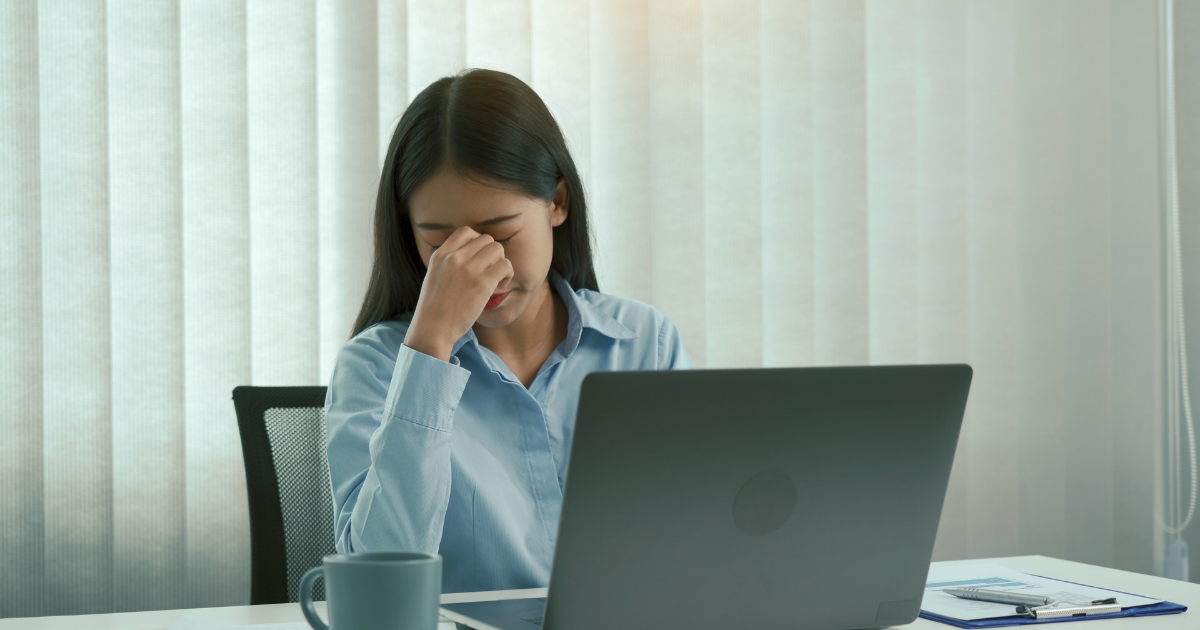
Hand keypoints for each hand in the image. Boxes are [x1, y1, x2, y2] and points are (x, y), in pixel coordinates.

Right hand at [404, 226, 513, 361]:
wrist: (432, 329)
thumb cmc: (434, 309)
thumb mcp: (434, 277)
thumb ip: (448, 264)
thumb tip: (469, 258)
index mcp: (440, 255)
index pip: (465, 231)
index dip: (477, 242)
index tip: (479, 258)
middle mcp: (455, 257)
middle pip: (486, 239)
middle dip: (492, 254)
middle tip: (490, 272)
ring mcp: (469, 269)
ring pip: (497, 249)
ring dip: (501, 263)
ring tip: (496, 279)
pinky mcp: (482, 283)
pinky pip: (505, 265)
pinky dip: (507, 274)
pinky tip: (499, 286)